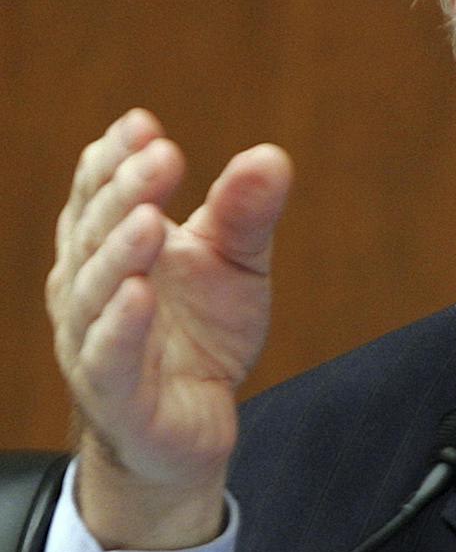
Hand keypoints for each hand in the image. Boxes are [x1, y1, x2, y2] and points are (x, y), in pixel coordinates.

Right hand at [47, 109, 292, 547]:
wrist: (192, 425)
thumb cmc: (201, 332)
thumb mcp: (236, 264)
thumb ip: (245, 214)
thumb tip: (271, 155)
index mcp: (109, 247)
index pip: (97, 193)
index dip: (115, 159)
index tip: (145, 125)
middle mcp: (89, 290)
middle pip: (94, 233)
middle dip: (124, 191)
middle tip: (162, 156)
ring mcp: (94, 343)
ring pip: (93, 293)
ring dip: (118, 253)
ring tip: (149, 219)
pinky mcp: (116, 397)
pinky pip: (108, 359)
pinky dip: (120, 327)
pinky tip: (139, 295)